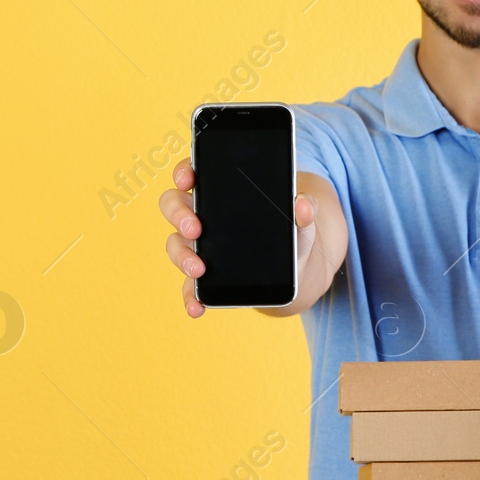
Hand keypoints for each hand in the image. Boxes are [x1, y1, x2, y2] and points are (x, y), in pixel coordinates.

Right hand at [159, 157, 316, 317]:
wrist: (295, 267)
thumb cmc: (290, 230)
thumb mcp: (300, 219)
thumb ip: (305, 209)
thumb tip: (304, 205)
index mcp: (219, 191)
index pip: (191, 172)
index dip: (184, 172)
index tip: (188, 180)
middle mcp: (201, 215)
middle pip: (174, 205)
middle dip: (179, 215)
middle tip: (195, 228)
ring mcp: (198, 246)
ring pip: (176, 244)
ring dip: (182, 256)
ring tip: (198, 270)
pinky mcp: (203, 277)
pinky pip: (189, 286)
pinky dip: (190, 296)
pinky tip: (197, 307)